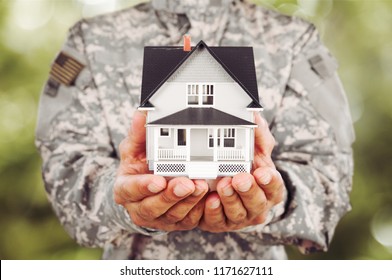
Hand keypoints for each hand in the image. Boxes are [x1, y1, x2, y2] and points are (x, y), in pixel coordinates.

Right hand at [114, 111, 208, 231]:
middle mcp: (139, 208)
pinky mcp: (176, 222)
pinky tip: (209, 198)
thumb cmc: (139, 166)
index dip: (144, 187)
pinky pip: (188, 220)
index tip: (158, 180)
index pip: (131, 190)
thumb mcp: (134, 148)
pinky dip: (199, 210)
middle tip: (187, 183)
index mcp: (125, 189)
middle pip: (153, 206)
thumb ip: (138, 133)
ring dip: (188, 202)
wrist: (145, 188)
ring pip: (173, 215)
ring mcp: (158, 218)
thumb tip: (142, 114)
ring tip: (201, 187)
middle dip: (171, 196)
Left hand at [199, 113, 284, 231]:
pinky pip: (218, 221)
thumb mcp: (254, 149)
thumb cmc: (244, 167)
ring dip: (230, 200)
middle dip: (248, 191)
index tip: (262, 172)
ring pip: (238, 213)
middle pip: (257, 203)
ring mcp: (240, 216)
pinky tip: (209, 200)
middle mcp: (257, 205)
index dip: (269, 181)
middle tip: (239, 178)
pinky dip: (214, 212)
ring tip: (223, 186)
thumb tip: (254, 114)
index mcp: (269, 188)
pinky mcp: (220, 222)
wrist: (221, 183)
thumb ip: (257, 133)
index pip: (274, 186)